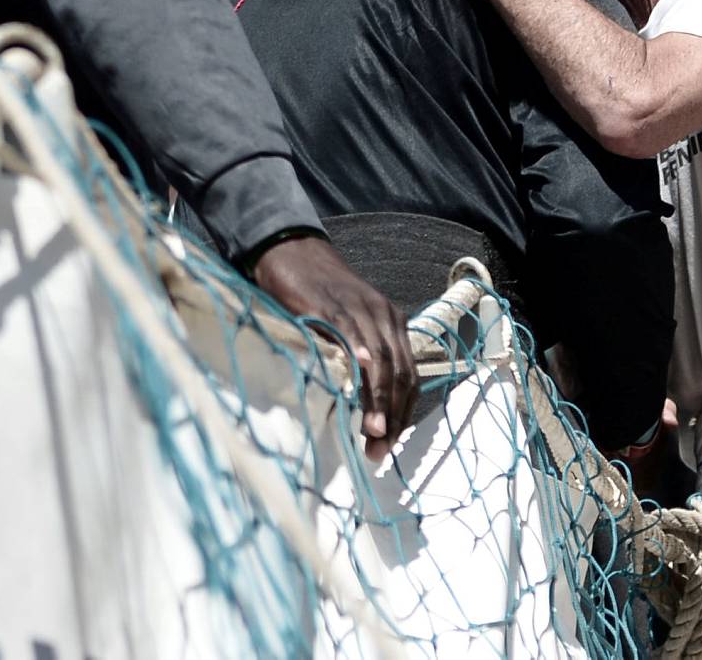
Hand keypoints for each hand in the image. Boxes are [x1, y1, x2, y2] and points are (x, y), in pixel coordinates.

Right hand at [250, 234, 416, 454]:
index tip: (388, 446)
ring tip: (372, 433)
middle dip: (393, 416)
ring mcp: (360, 309)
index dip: (402, 415)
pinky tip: (358, 376)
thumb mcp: (349, 325)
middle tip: (378, 450)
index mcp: (392, 323)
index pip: (408, 378)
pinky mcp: (332, 304)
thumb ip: (359, 357)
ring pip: (381, 360)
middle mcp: (384, 315)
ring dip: (379, 400)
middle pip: (400, 374)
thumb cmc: (318, 294)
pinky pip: (351, 333)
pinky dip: (358, 356)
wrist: (293, 250)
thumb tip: (360, 407)